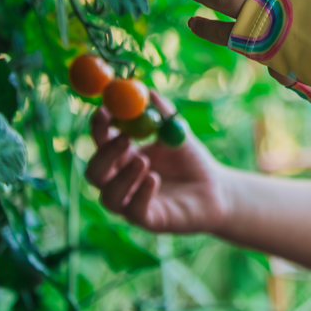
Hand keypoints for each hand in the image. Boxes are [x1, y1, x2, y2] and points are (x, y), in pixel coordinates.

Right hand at [84, 91, 231, 234]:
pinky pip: (134, 211)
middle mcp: (121, 181)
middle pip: (94, 172)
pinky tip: (154, 179)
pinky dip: (141, 193)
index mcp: (124, 157)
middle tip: (124, 139)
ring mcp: (132, 202)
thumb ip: (163, 113)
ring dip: (123, 177)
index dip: (99, 128)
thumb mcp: (178, 132)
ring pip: (109, 196)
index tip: (104, 111)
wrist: (216, 189)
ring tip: (145, 160)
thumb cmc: (192, 160)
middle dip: (104, 155)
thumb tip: (148, 91)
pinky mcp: (148, 220)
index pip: (100, 142)